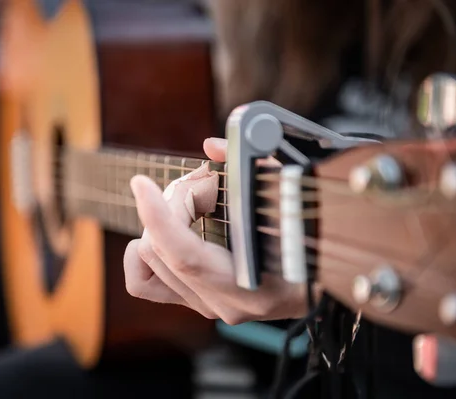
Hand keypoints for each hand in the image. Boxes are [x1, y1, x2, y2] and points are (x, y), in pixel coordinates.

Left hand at [123, 138, 309, 324]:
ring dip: (162, 220)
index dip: (159, 216)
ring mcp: (205, 305)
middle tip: (205, 182)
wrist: (315, 281)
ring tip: (195, 202)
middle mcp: (223, 302)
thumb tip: (212, 146)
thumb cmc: (309, 234)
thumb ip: (252, 166)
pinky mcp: (193, 301)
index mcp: (251, 283)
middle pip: (161, 248)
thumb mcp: (289, 193)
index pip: (185, 255)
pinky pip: (142, 280)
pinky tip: (168, 231)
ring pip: (147, 259)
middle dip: (174, 201)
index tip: (140, 183)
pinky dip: (146, 250)